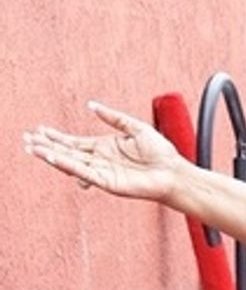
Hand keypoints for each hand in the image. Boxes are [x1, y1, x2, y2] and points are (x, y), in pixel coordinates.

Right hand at [23, 102, 185, 204]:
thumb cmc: (160, 153)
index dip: (56, 136)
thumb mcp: (134, 127)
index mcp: (105, 148)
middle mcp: (101, 161)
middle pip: (67, 152)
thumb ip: (113, 117)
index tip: (39, 129)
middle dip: (47, 145)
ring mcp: (103, 173)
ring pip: (71, 163)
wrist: (174, 172)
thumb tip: (91, 106)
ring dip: (51, 156)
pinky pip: (84, 173)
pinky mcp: (108, 183)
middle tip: (26, 140)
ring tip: (32, 148)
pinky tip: (53, 158)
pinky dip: (68, 165)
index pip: (74, 142)